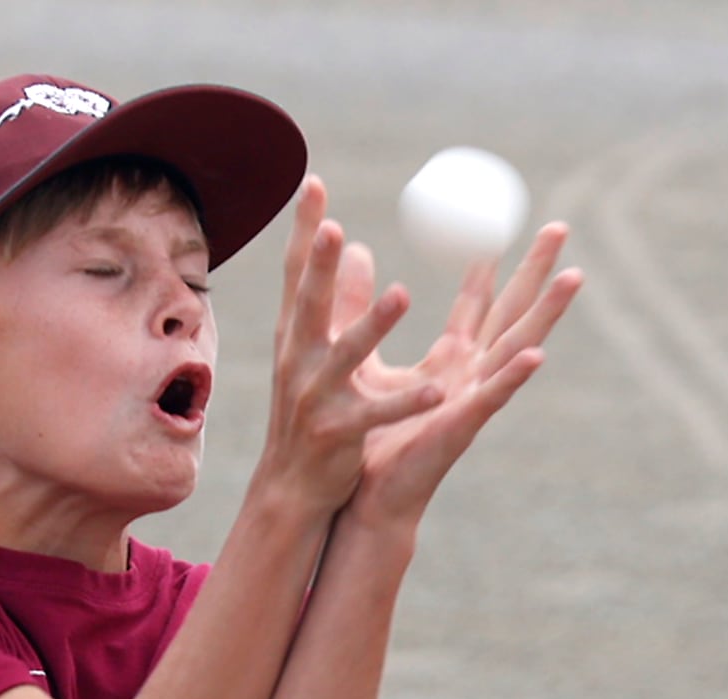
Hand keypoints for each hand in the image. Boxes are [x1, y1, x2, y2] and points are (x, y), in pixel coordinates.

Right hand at [256, 176, 444, 515]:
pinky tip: (436, 391)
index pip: (298, 275)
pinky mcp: (339, 433)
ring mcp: (316, 398)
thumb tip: (353, 246)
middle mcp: (300, 361)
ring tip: (402, 295)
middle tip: (330, 227)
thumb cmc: (308, 413)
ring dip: (372, 326)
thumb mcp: (316, 353)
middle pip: (309, 306)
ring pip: (346, 356)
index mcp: (297, 338)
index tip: (313, 182)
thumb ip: (336, 299)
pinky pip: (377, 414)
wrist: (292, 487)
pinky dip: (406, 402)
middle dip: (317, 266)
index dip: (303, 230)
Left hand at [344, 223, 583, 526]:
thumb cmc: (369, 437)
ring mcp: (471, 399)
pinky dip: (515, 375)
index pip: (476, 305)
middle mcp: (468, 376)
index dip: (490, 267)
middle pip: (510, 314)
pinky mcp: (461, 426)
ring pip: (515, 347)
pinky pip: (493, 397)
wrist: (364, 494)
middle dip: (536, 272)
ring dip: (547, 313)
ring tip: (574, 277)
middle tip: (559, 226)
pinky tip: (538, 354)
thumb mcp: (363, 360)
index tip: (499, 226)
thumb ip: (363, 311)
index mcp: (449, 363)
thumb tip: (357, 256)